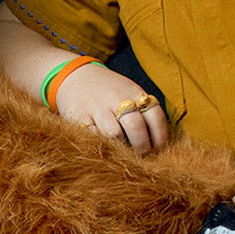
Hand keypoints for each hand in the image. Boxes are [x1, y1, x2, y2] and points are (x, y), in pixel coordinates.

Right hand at [54, 61, 172, 152]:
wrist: (74, 77)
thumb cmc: (108, 91)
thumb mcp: (129, 93)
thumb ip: (143, 112)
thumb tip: (159, 143)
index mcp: (134, 92)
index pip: (155, 116)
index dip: (160, 137)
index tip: (160, 150)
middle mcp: (117, 99)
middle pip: (136, 126)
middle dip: (142, 146)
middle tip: (143, 156)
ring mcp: (97, 108)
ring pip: (114, 134)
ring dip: (122, 149)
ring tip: (125, 155)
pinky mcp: (80, 118)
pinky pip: (94, 137)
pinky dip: (103, 145)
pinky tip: (107, 148)